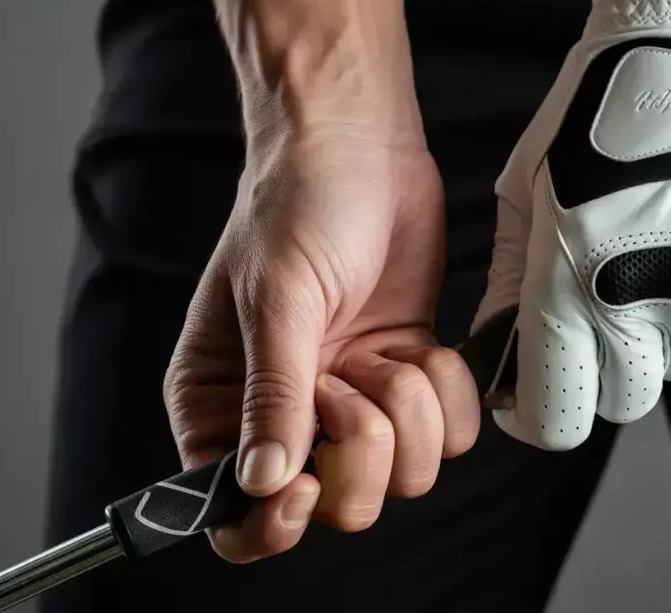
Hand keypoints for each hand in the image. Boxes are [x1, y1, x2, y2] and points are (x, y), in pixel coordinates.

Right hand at [164, 123, 479, 563]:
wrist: (358, 149)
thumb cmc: (295, 208)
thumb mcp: (277, 301)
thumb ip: (273, 397)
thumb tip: (263, 484)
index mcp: (222, 403)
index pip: (233, 509)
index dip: (273, 521)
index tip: (307, 484)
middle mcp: (288, 412)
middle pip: (337, 505)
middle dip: (360, 449)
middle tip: (349, 384)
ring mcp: (353, 398)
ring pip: (404, 474)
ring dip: (407, 412)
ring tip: (384, 351)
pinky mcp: (407, 375)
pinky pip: (449, 433)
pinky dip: (447, 393)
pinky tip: (422, 344)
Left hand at [470, 0, 670, 449]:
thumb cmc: (594, 117)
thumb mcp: (524, 197)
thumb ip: (512, 287)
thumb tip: (503, 351)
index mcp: (572, 285)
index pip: (558, 419)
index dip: (544, 413)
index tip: (540, 391)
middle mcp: (648, 304)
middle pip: (626, 400)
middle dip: (605, 369)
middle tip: (599, 310)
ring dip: (664, 328)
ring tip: (655, 254)